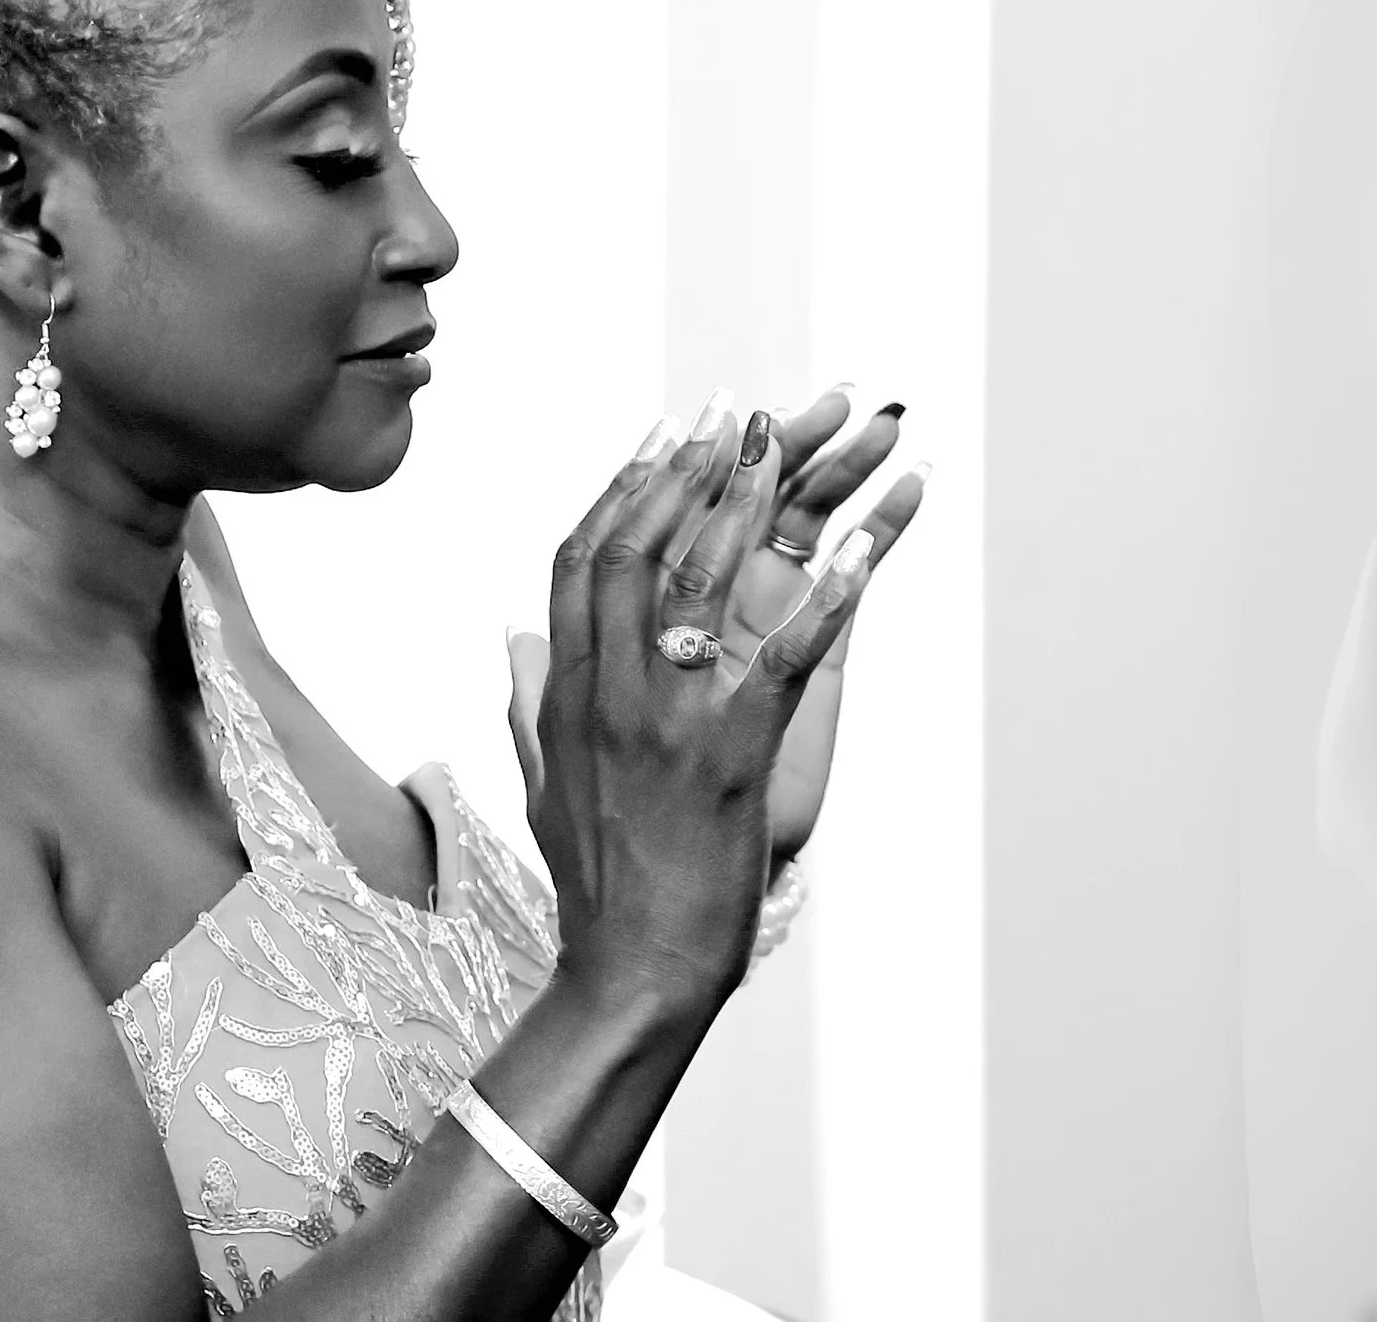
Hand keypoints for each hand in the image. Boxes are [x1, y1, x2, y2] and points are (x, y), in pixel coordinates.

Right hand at [506, 405, 923, 995]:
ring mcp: (666, 718)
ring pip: (701, 581)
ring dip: (746, 500)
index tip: (654, 433)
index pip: (577, 562)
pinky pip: (786, 654)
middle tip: (725, 408)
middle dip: (682, 469)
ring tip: (783, 437)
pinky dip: (830, 595)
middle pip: (635, 548)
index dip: (619, 487)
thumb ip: (528, 705)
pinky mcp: (730, 753)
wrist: (631, 969)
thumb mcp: (542, 785)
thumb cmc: (597, 885)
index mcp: (564, 695)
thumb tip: (512, 642)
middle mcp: (607, 691)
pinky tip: (864, 546)